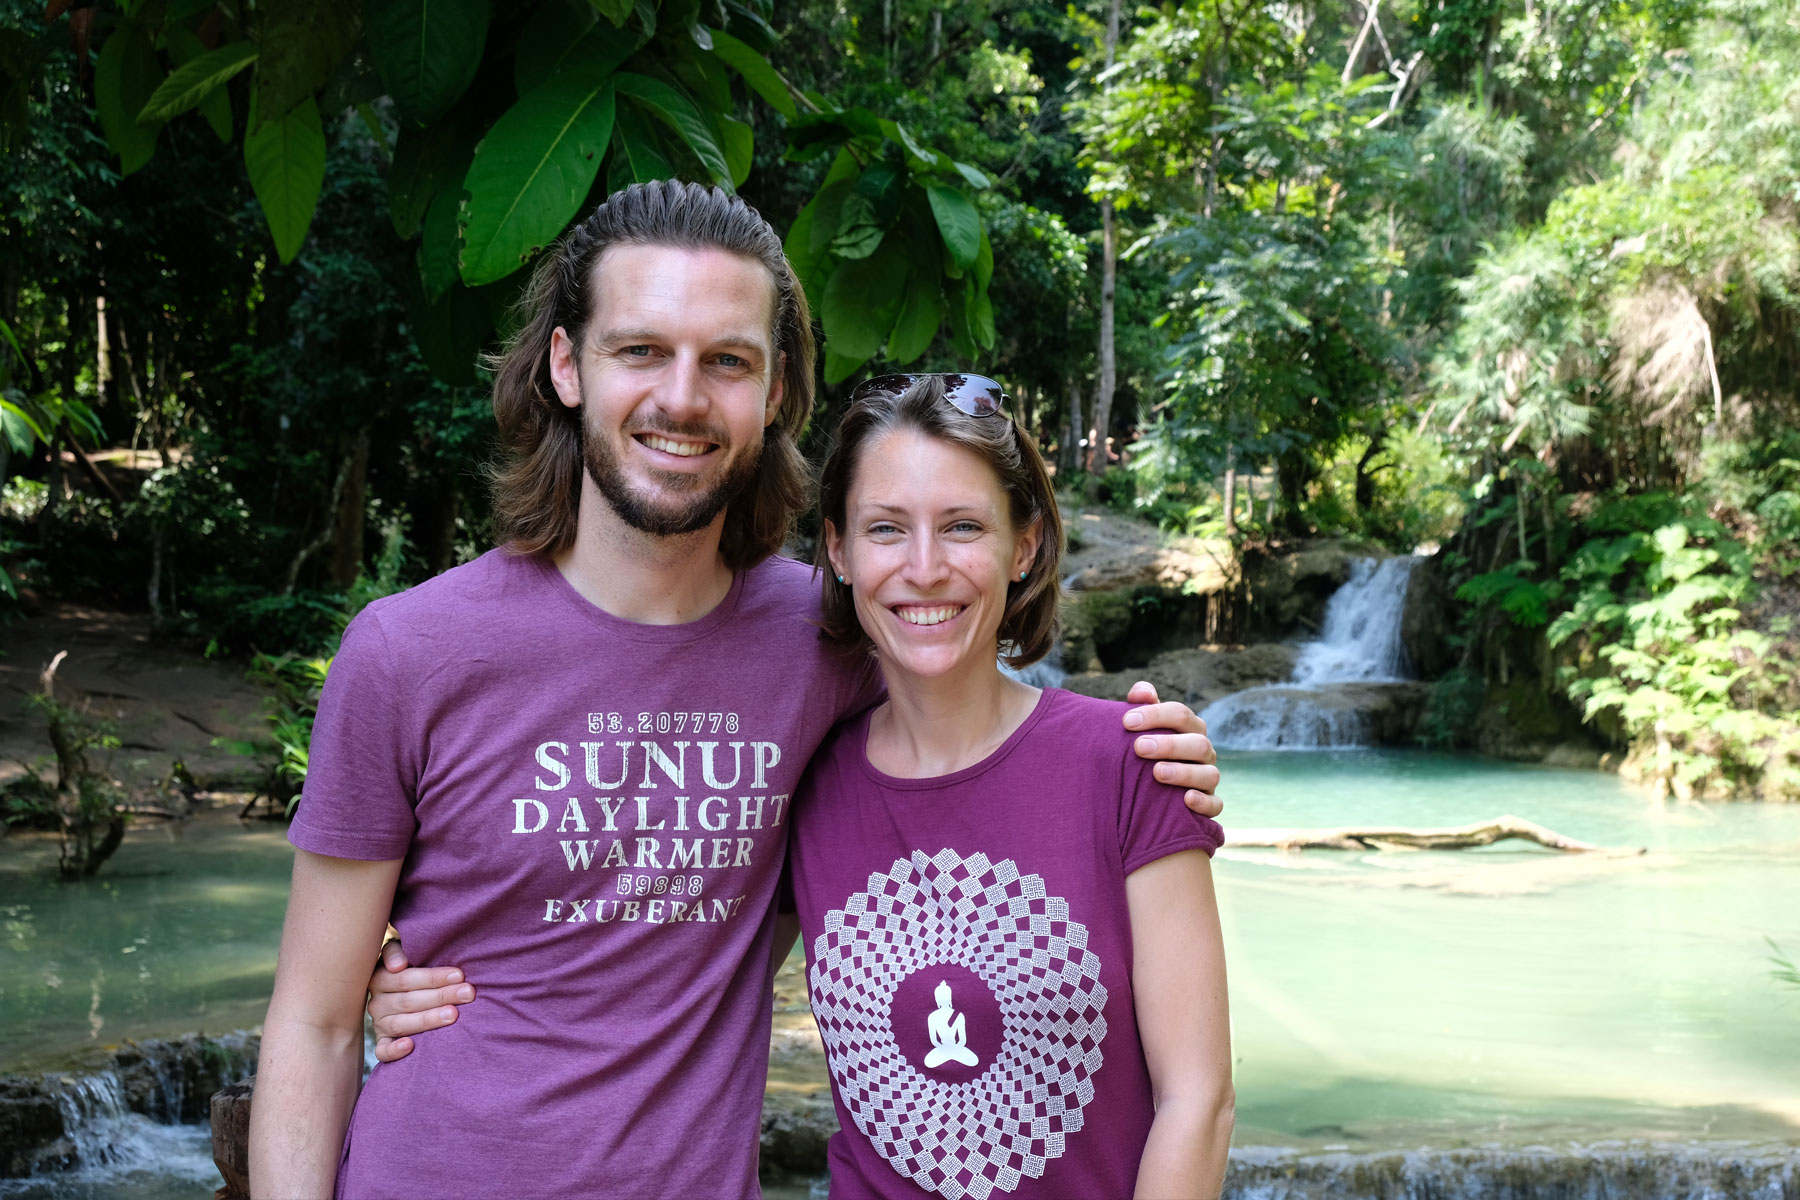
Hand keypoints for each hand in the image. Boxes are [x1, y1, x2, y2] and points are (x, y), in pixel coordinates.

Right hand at [366, 938, 474, 1062]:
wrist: (404, 991)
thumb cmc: (412, 967)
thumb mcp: (404, 953)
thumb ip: (397, 952)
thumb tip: (398, 965)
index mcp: (380, 978)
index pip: (406, 979)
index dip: (433, 977)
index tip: (459, 975)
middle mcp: (377, 1002)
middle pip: (409, 1001)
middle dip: (441, 996)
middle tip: (467, 993)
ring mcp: (379, 1024)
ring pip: (401, 1024)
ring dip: (428, 1020)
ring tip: (453, 1014)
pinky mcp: (382, 1043)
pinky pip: (383, 1051)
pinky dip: (394, 1050)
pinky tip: (410, 1046)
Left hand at [1123, 681, 1222, 818]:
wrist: (1151, 789)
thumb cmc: (1147, 749)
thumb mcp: (1143, 726)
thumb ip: (1142, 705)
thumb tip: (1141, 692)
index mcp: (1189, 728)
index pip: (1180, 714)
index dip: (1155, 715)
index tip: (1126, 721)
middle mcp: (1204, 751)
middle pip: (1198, 743)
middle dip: (1169, 744)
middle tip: (1138, 747)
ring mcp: (1209, 778)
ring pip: (1209, 774)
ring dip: (1184, 773)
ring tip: (1157, 773)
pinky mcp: (1210, 804)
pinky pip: (1215, 805)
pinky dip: (1204, 802)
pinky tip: (1186, 800)